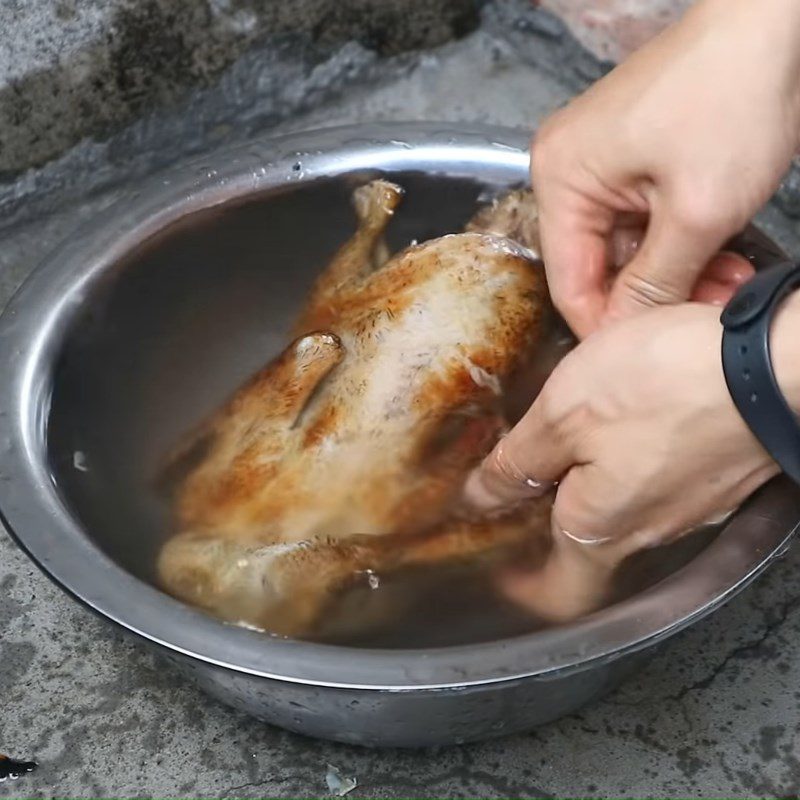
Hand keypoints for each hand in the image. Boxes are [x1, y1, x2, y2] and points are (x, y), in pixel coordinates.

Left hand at [465, 303, 782, 619]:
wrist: (773, 363)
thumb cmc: (665, 385)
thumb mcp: (563, 416)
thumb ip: (518, 463)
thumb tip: (480, 497)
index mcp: (599, 526)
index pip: (557, 593)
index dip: (523, 589)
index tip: (499, 569)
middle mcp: (650, 529)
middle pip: (592, 549)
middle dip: (552, 524)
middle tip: (525, 490)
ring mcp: (692, 505)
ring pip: (630, 513)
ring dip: (594, 489)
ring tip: (569, 448)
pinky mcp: (721, 473)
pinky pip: (663, 483)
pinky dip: (635, 466)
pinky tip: (627, 426)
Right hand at [532, 0, 799, 337]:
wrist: (777, 18)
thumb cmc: (734, 97)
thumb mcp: (697, 212)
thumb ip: (654, 284)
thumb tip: (622, 338)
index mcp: (560, 181)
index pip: (569, 283)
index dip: (606, 327)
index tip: (646, 355)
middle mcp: (565, 171)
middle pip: (598, 266)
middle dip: (654, 295)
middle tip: (709, 310)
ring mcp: (597, 161)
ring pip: (626, 247)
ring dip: (676, 271)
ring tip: (727, 281)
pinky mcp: (628, 155)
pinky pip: (642, 219)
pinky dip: (679, 241)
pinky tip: (720, 255)